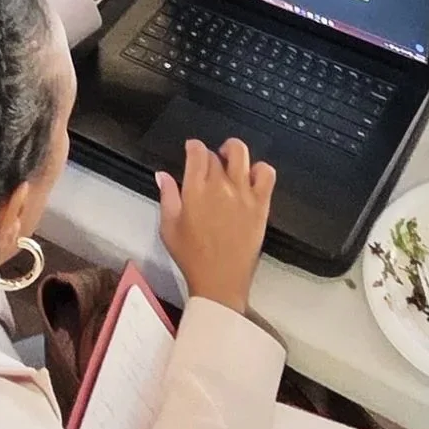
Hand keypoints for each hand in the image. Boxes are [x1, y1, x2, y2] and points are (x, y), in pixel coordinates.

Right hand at [156, 135, 274, 310]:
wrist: (220, 281)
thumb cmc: (192, 257)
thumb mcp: (169, 227)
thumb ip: (167, 196)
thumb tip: (163, 175)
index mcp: (195, 189)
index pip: (197, 152)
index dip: (193, 146)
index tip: (192, 149)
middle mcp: (221, 186)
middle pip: (216, 155)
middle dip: (210, 154)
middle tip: (208, 163)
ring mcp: (243, 194)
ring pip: (242, 154)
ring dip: (234, 152)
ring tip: (230, 159)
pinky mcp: (260, 204)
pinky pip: (266, 174)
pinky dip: (260, 169)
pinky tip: (251, 176)